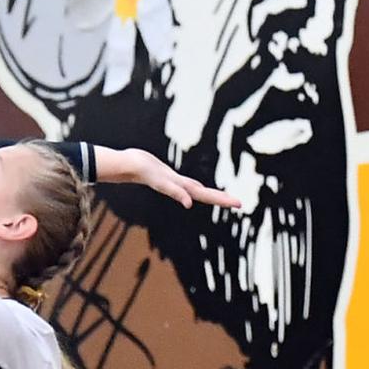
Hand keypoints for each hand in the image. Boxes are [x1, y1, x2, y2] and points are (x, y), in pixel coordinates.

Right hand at [121, 147, 240, 209]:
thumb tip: (189, 204)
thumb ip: (176, 192)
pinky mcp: (169, 178)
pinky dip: (193, 190)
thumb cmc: (143, 172)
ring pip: (198, 190)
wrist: (129, 164)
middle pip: (206, 194)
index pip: (208, 195)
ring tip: (223, 200)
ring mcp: (176, 183)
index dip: (223, 200)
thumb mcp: (162, 182)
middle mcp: (182, 187)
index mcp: (184, 189)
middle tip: (239, 204)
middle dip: (222, 199)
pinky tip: (196, 193)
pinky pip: (185, 185)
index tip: (238, 204)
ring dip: (211, 195)